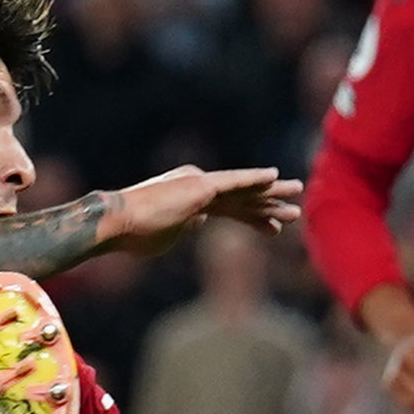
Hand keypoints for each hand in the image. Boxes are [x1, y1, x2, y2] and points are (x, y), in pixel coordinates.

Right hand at [97, 166, 301, 260]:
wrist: (116, 224)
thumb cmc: (134, 236)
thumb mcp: (166, 237)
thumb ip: (185, 227)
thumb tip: (200, 222)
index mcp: (190, 201)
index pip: (229, 210)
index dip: (252, 218)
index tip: (273, 228)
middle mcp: (197, 187)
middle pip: (241, 199)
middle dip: (268, 205)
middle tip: (293, 211)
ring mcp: (199, 185)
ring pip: (243, 191)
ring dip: (271, 194)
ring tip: (297, 194)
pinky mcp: (199, 186)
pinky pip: (233, 182)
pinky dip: (254, 179)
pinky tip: (274, 176)